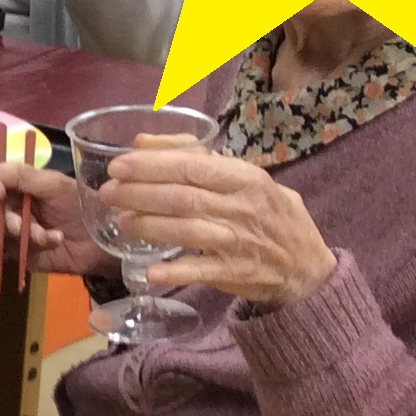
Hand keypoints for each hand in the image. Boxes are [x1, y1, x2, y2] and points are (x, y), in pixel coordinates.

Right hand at [0, 159, 114, 277]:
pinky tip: (55, 240)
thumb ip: (19, 175)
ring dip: (24, 232)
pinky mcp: (21, 254)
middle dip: (4, 218)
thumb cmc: (80, 204)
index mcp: (14, 187)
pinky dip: (36, 244)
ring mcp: (14, 234)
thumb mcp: (53, 184)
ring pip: (0, 234)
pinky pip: (16, 251)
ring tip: (46, 233)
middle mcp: (9, 209)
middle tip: (19, 223)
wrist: (103, 236)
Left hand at [98, 148, 336, 309]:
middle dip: (140, 193)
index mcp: (246, 177)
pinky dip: (176, 271)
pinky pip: (203, 271)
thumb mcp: (244, 177)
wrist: (307, 266)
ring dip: (149, 226)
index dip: (153, 165)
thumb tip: (142, 141)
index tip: (118, 165)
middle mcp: (244, 207)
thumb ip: (196, 156)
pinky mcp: (237, 273)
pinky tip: (150, 272)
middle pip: (184, 197)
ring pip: (188, 231)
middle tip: (107, 192)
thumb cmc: (268, 212)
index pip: (194, 165)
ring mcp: (241, 241)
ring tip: (120, 221)